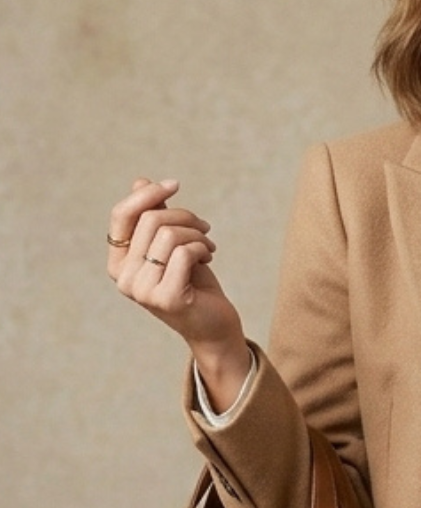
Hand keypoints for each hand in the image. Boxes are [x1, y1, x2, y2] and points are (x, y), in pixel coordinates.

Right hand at [107, 178, 249, 408]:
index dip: (147, 194)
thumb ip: (155, 218)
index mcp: (119, 263)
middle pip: (150, 220)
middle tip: (204, 228)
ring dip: (197, 234)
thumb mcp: (172, 245)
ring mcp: (143, 291)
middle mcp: (124, 278)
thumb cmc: (193, 283)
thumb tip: (140, 182)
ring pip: (169, 235)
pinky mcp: (167, 298)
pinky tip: (209, 256)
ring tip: (208, 246)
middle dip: (184, 216)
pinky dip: (202, 247)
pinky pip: (184, 253)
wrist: (214, 325)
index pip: (121, 216)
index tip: (174, 185)